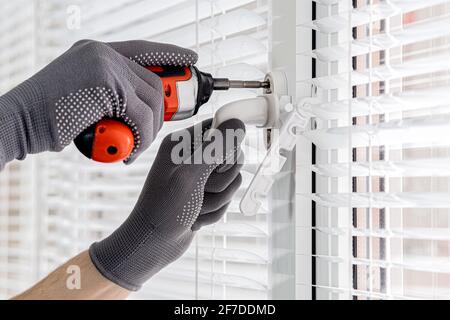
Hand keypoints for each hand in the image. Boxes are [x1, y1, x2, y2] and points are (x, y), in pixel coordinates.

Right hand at [0, 39, 196, 167]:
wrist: (16, 122)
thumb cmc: (47, 118)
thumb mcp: (82, 97)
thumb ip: (110, 94)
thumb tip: (140, 108)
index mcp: (97, 52)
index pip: (144, 49)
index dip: (170, 54)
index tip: (191, 58)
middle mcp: (103, 53)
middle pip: (153, 82)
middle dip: (159, 114)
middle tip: (150, 136)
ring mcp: (105, 65)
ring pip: (151, 101)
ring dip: (147, 132)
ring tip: (133, 149)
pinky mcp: (107, 84)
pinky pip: (142, 117)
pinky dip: (140, 139)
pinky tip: (125, 153)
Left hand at [89, 119, 245, 290]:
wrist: (152, 244)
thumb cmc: (165, 209)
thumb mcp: (191, 175)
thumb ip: (216, 148)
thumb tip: (238, 122)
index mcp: (182, 143)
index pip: (221, 129)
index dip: (226, 149)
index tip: (215, 167)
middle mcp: (190, 156)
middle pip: (231, 157)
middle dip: (221, 181)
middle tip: (200, 190)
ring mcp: (198, 176)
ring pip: (231, 180)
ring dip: (218, 199)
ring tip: (196, 206)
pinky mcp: (204, 193)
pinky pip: (226, 196)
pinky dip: (215, 210)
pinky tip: (196, 217)